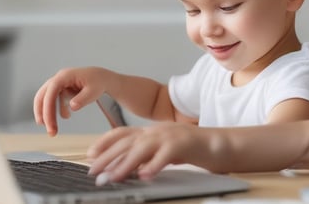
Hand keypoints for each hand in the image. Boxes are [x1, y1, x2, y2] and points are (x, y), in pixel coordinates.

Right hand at [33, 66, 114, 135]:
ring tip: (52, 129)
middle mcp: (59, 78)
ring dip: (45, 113)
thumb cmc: (98, 83)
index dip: (48, 109)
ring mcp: (58, 83)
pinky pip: (51, 100)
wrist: (102, 78)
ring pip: (44, 98)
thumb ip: (83, 99)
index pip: (51, 92)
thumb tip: (72, 106)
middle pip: (43, 95)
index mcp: (66, 75)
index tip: (50, 125)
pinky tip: (66, 116)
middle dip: (43, 114)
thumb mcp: (94, 91)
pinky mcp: (59, 89)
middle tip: (50, 131)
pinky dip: (53, 110)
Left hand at [86, 123, 212, 182]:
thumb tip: (126, 169)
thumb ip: (146, 155)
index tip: (89, 155)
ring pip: (142, 148)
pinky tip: (146, 175)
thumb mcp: (163, 149)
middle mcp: (157, 130)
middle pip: (127, 142)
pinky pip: (166, 155)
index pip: (122, 132)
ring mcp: (170, 136)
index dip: (104, 142)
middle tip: (94, 172)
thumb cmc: (190, 149)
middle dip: (107, 157)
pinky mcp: (184, 144)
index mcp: (151, 130)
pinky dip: (154, 165)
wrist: (218, 143)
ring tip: (113, 177)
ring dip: (125, 163)